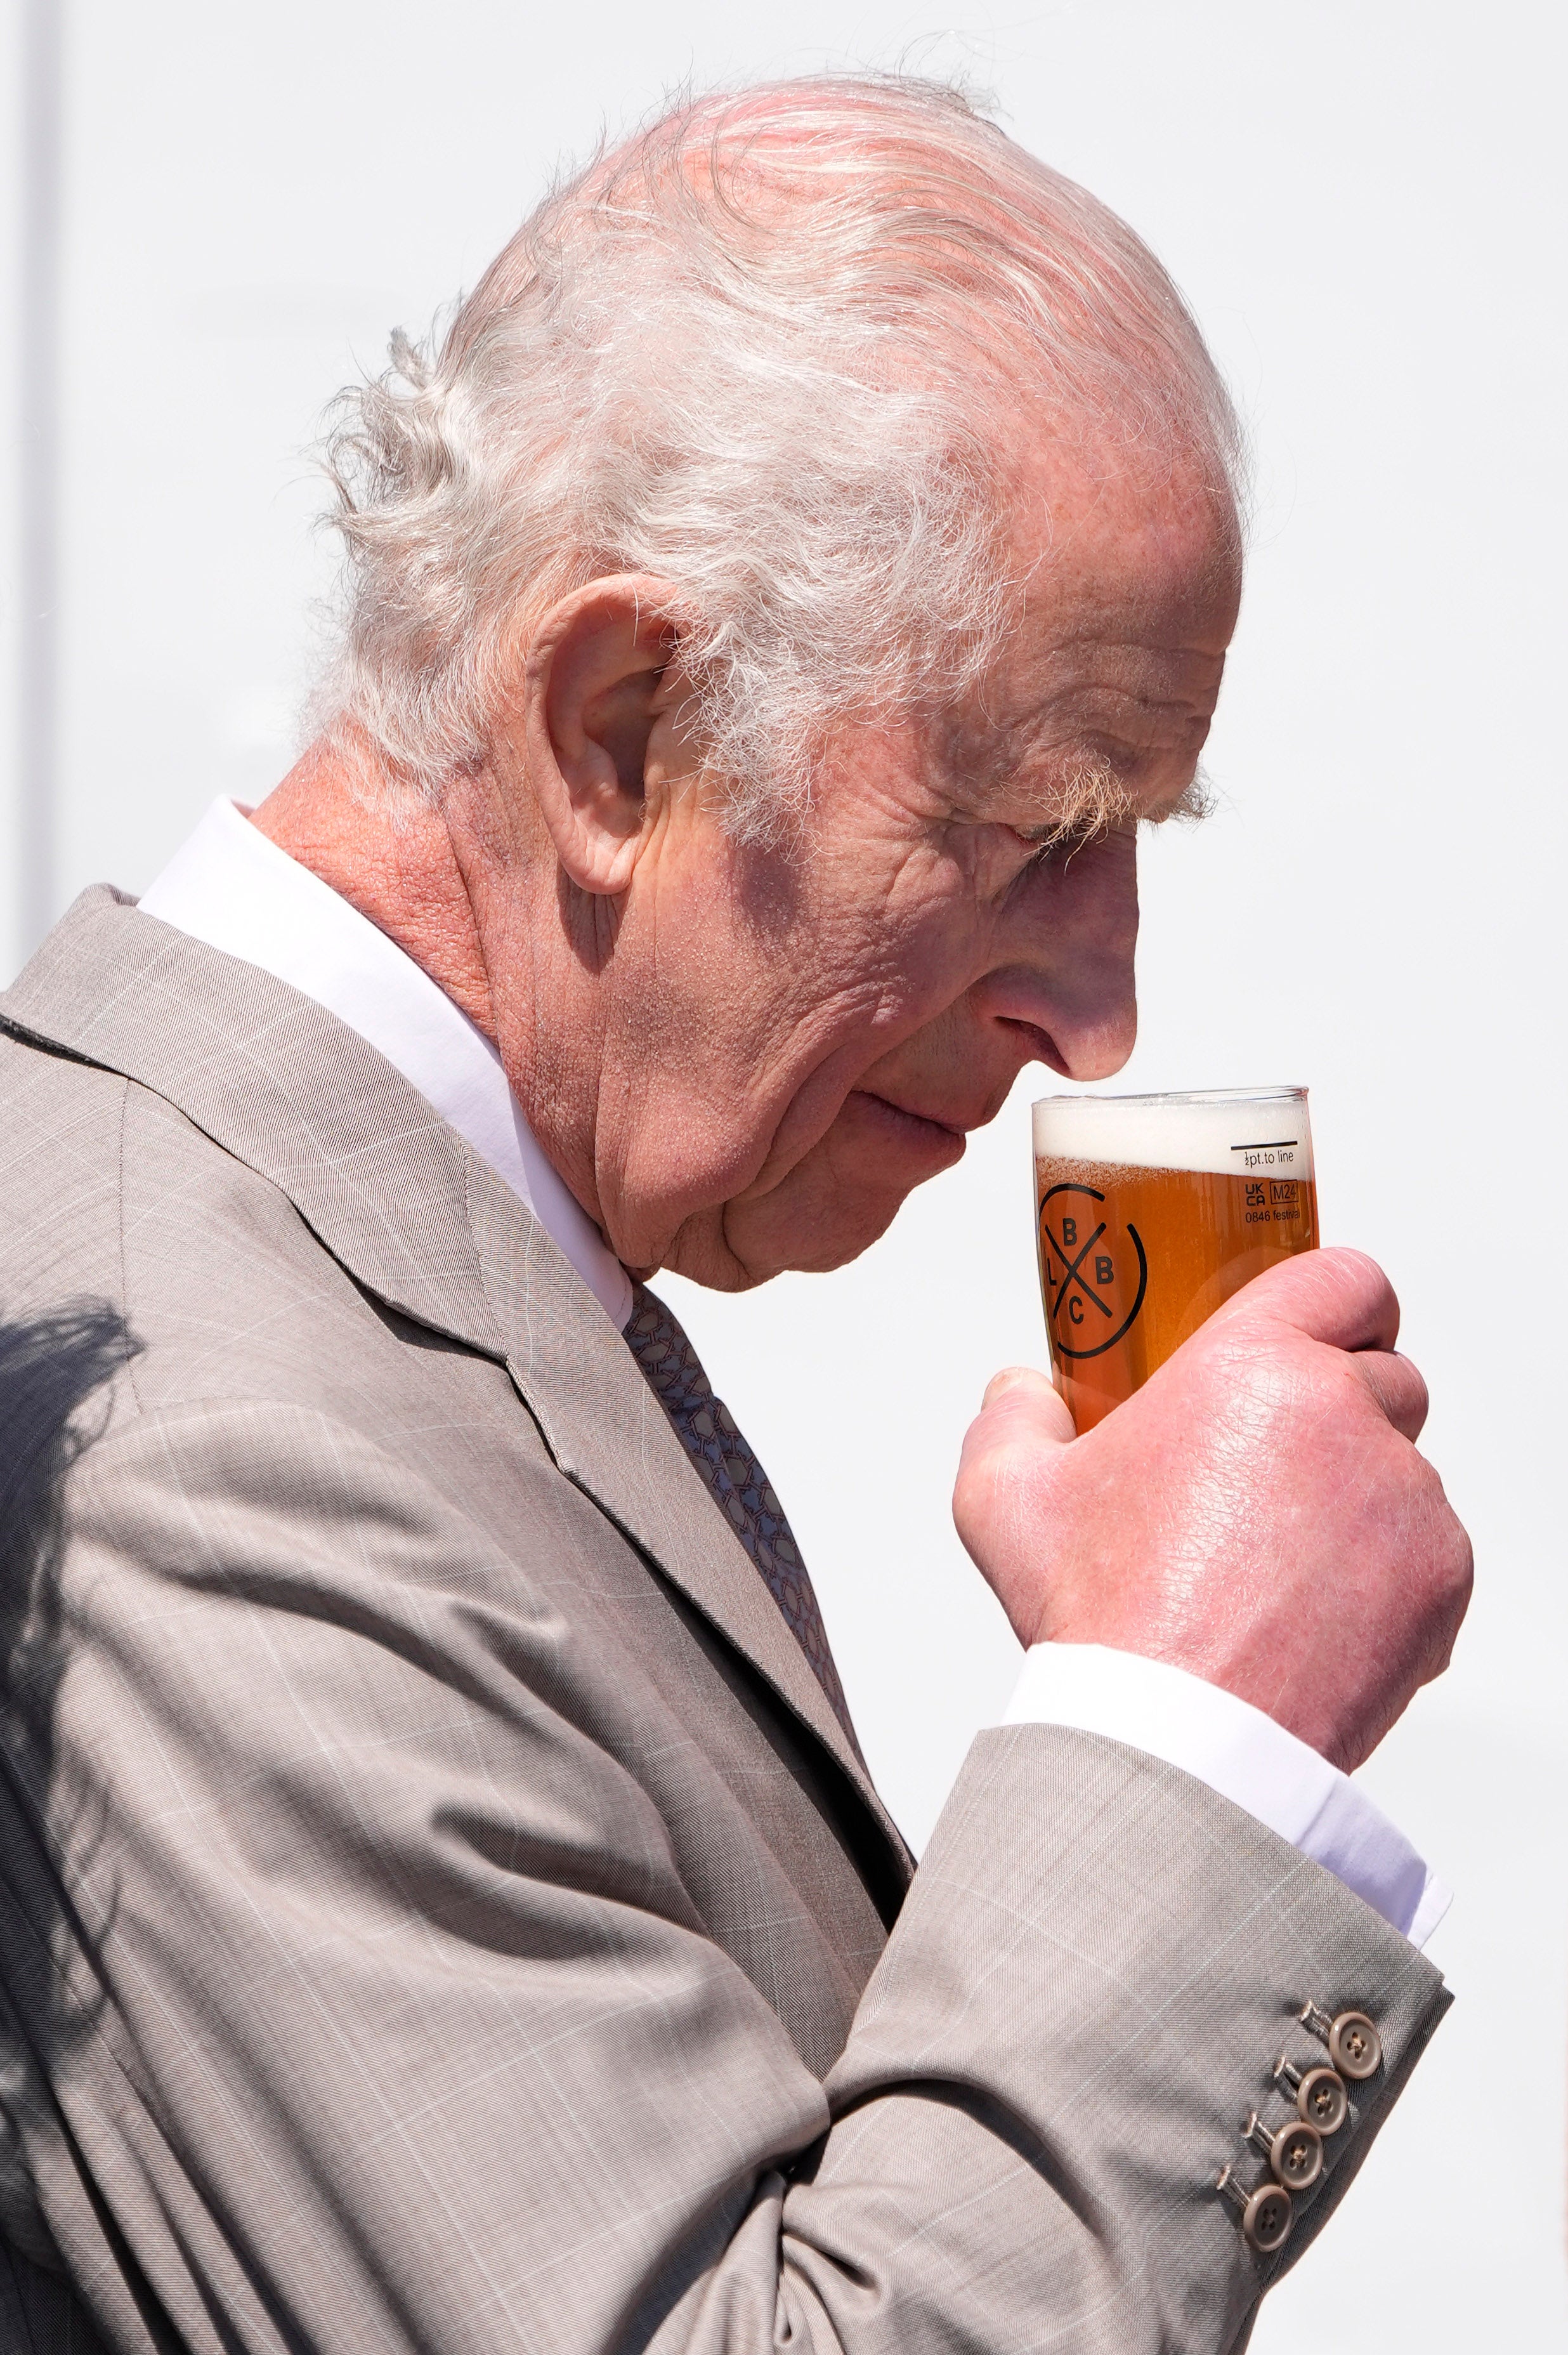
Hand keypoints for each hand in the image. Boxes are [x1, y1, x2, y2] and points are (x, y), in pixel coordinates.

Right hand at [953, 1248, 1471, 1772]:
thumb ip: (1009, 1420)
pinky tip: (1307, 1615)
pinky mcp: (1441, 1579)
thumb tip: (1019, 1391)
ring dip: (1357, 1499)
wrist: (1179, 1741)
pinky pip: (1427, 1554)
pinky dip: (1385, 1576)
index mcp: (1252, 1366)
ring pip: (1403, 1471)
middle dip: (1339, 1408)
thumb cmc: (1105, 1617)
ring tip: (1274, 1564)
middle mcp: (1347, 1414)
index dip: (1334, 1300)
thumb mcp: (1004, 1500)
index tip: (1311, 1333)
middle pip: (1384, 1374)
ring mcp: (1407, 1499)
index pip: (1345, 1277)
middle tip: (1270, 1466)